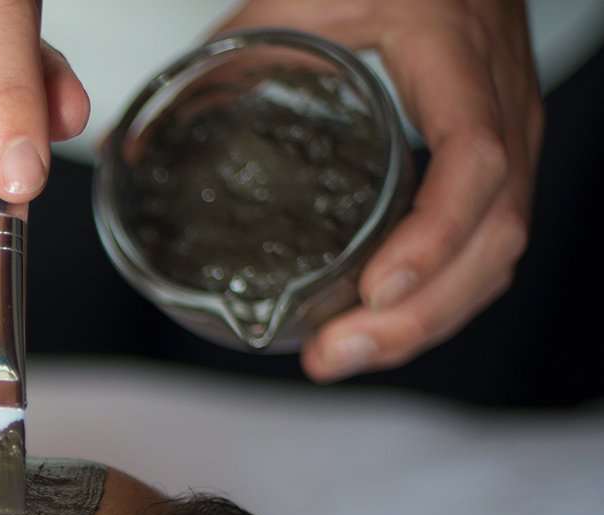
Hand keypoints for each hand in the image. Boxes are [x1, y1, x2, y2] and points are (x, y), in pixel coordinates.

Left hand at [214, 0, 542, 381]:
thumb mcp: (298, 0)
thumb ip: (223, 64)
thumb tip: (130, 147)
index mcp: (451, 55)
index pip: (472, 160)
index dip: (431, 236)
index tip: (375, 288)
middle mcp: (497, 102)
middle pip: (495, 230)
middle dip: (419, 311)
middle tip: (335, 351)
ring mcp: (508, 133)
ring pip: (498, 249)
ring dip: (426, 319)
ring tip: (343, 355)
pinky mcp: (498, 160)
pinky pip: (489, 243)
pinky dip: (441, 297)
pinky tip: (380, 326)